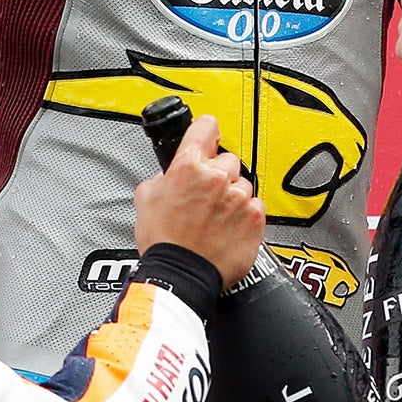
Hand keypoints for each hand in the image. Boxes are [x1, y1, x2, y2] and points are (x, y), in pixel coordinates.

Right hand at [133, 115, 265, 287]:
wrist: (181, 274)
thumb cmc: (163, 242)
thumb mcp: (146, 198)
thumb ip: (163, 176)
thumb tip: (171, 172)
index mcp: (189, 167)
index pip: (206, 126)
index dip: (206, 131)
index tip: (209, 136)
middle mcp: (217, 178)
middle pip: (227, 159)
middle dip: (217, 174)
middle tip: (204, 197)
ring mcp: (239, 198)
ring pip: (242, 183)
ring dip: (231, 195)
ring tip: (214, 217)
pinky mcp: (255, 218)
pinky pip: (255, 205)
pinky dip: (244, 214)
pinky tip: (227, 227)